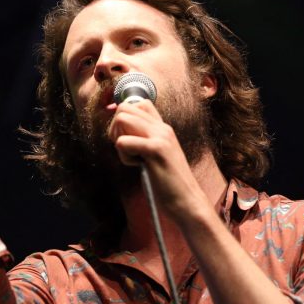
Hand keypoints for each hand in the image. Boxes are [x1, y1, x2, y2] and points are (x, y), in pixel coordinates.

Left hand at [109, 100, 209, 217]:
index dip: (123, 119)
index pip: (137, 104)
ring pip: (122, 120)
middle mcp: (162, 128)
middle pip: (124, 108)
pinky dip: (124, 156)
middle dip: (115, 128)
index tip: (127, 140)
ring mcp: (160, 137)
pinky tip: (137, 166)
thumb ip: (146, 141)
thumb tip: (123, 134)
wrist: (188, 200)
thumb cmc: (170, 182)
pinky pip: (123, 142)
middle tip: (125, 149)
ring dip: (119, 140)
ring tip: (132, 157)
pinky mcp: (156, 150)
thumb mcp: (159, 155)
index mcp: (163, 128)